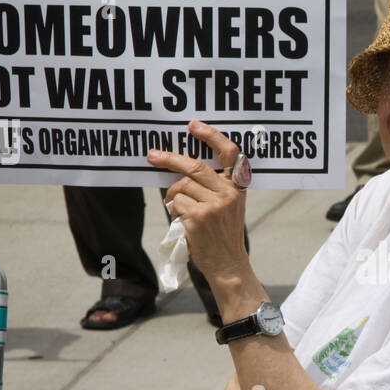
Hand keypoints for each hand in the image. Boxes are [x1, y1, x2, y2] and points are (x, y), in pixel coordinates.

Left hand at [147, 121, 248, 286]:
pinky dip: (174, 211)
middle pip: (195, 166)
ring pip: (181, 186)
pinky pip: (176, 203)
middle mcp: (228, 193)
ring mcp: (213, 204)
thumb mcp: (229, 208)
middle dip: (170, 159)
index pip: (229, 153)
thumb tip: (181, 169)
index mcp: (237, 187)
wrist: (228, 264)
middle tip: (152, 155)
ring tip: (179, 210)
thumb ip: (214, 188)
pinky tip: (184, 223)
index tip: (193, 125)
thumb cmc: (223, 236)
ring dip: (173, 197)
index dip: (211, 136)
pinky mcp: (198, 216)